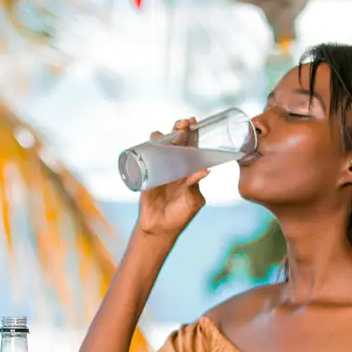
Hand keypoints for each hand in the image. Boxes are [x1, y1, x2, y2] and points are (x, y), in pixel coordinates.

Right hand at [136, 118, 209, 240]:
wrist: (159, 229)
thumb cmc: (180, 215)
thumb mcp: (192, 200)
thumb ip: (195, 186)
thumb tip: (204, 170)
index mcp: (189, 170)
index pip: (192, 147)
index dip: (193, 134)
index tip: (194, 122)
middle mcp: (175, 166)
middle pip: (177, 143)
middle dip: (179, 131)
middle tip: (183, 123)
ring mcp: (160, 169)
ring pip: (161, 148)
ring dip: (163, 137)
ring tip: (164, 133)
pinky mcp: (146, 176)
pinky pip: (146, 159)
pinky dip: (148, 149)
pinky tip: (150, 142)